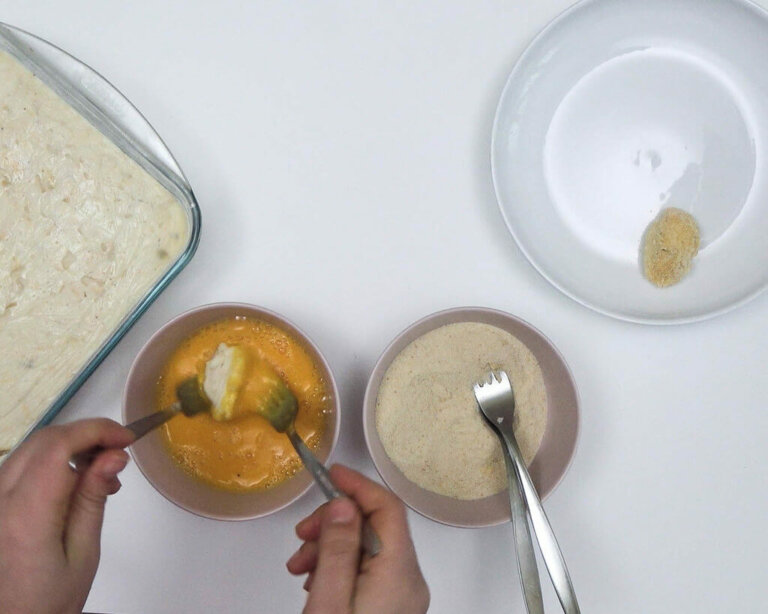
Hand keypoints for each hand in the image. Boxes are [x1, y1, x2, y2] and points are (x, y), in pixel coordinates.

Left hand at [0, 419, 133, 613]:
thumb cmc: (49, 600)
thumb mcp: (83, 554)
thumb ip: (93, 498)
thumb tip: (114, 455)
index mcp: (25, 513)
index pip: (59, 445)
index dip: (97, 430)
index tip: (128, 439)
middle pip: (45, 439)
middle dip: (87, 434)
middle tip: (120, 454)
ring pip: (32, 448)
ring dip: (71, 447)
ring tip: (102, 476)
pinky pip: (21, 466)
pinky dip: (52, 462)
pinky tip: (74, 484)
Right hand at [287, 464, 429, 613]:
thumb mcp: (329, 598)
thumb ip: (337, 549)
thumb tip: (343, 503)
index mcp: (400, 573)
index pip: (388, 508)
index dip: (358, 485)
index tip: (330, 473)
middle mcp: (409, 580)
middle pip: (375, 527)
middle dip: (334, 522)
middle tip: (303, 533)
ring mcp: (402, 595)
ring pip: (367, 549)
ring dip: (331, 546)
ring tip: (300, 564)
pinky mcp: (390, 605)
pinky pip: (367, 570)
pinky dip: (339, 565)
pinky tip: (315, 578)